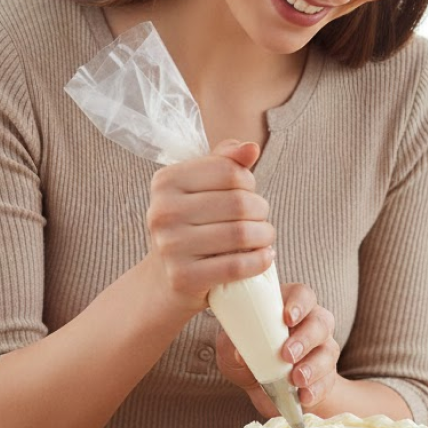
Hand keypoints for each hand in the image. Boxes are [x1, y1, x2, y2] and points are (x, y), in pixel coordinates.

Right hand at [144, 139, 274, 316]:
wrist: (165, 279)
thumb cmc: (191, 226)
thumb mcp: (201, 188)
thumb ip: (225, 162)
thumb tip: (251, 148)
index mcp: (165, 181)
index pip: (229, 171)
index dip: (249, 182)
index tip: (248, 194)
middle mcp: (162, 212)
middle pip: (239, 203)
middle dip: (261, 211)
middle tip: (262, 220)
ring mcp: (170, 246)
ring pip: (241, 234)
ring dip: (265, 236)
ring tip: (265, 238)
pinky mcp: (183, 277)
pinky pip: (236, 266)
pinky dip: (259, 261)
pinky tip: (265, 257)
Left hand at [216, 283, 339, 413]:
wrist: (261, 387)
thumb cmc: (247, 354)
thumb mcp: (231, 348)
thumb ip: (232, 345)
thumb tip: (239, 353)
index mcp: (286, 307)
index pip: (302, 295)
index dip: (299, 304)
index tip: (288, 318)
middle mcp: (310, 323)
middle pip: (320, 322)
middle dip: (305, 338)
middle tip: (288, 355)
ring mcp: (321, 349)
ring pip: (328, 351)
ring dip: (313, 366)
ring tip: (297, 379)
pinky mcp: (326, 376)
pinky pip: (328, 380)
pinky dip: (317, 389)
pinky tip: (304, 396)